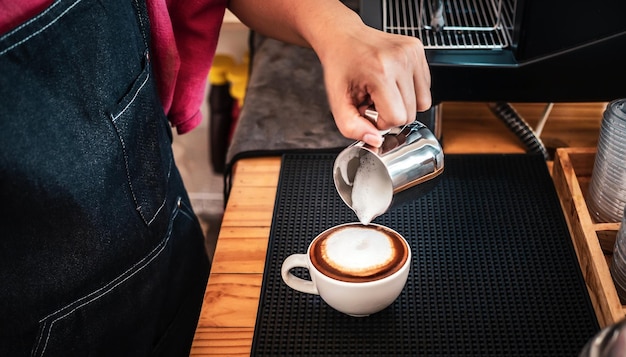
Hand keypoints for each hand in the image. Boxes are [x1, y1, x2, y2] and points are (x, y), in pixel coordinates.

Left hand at [318, 26, 430, 146]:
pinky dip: (410, 91)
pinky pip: (425, 86)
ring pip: (424, 102)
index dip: (383, 122)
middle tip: (374, 100)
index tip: (370, 111)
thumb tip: (375, 141)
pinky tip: (392, 82)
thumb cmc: (340, 66)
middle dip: (392, 113)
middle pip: (412, 113)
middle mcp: (401, 60)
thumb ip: (351, 128)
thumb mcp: (337, 101)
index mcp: (380, 71)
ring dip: (404, 103)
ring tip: (384, 92)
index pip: (398, 118)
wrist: (344, 37)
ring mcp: (412, 53)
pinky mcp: (418, 50)